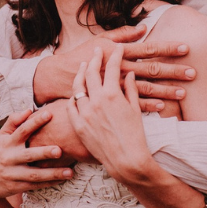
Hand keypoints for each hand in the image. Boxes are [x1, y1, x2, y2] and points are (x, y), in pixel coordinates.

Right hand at [0, 106, 74, 202]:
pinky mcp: (17, 186)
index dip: (34, 122)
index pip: (21, 130)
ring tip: (70, 172)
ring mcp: (13, 174)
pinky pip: (35, 185)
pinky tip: (63, 180)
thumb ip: (13, 122)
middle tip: (59, 150)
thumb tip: (28, 110)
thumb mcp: (1, 137)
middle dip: (44, 153)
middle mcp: (9, 158)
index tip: (49, 114)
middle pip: (28, 155)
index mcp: (7, 143)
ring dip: (53, 173)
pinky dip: (49, 183)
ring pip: (34, 174)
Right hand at [32, 23, 192, 107]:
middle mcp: (119, 68)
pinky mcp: (110, 99)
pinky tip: (164, 106)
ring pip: (146, 88)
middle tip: (193, 72)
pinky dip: (149, 105)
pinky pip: (132, 103)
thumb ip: (121, 34)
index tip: (186, 48)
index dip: (167, 48)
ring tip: (184, 93)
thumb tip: (143, 28)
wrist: (58, 77)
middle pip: (152, 69)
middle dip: (173, 71)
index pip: (148, 48)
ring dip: (166, 90)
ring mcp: (116, 85)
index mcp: (118, 52)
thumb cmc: (79, 56)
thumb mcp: (99, 40)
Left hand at [65, 44, 156, 179]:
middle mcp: (95, 101)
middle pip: (91, 73)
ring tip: (83, 66)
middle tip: (96, 51)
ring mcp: (84, 112)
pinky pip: (70, 106)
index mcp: (111, 95)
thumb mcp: (135, 109)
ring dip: (80, 74)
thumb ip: (130, 90)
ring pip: (77, 87)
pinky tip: (76, 92)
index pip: (111, 68)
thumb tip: (129, 75)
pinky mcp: (78, 124)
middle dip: (94, 59)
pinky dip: (73, 97)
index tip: (116, 48)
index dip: (114, 56)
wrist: (125, 159)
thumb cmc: (135, 135)